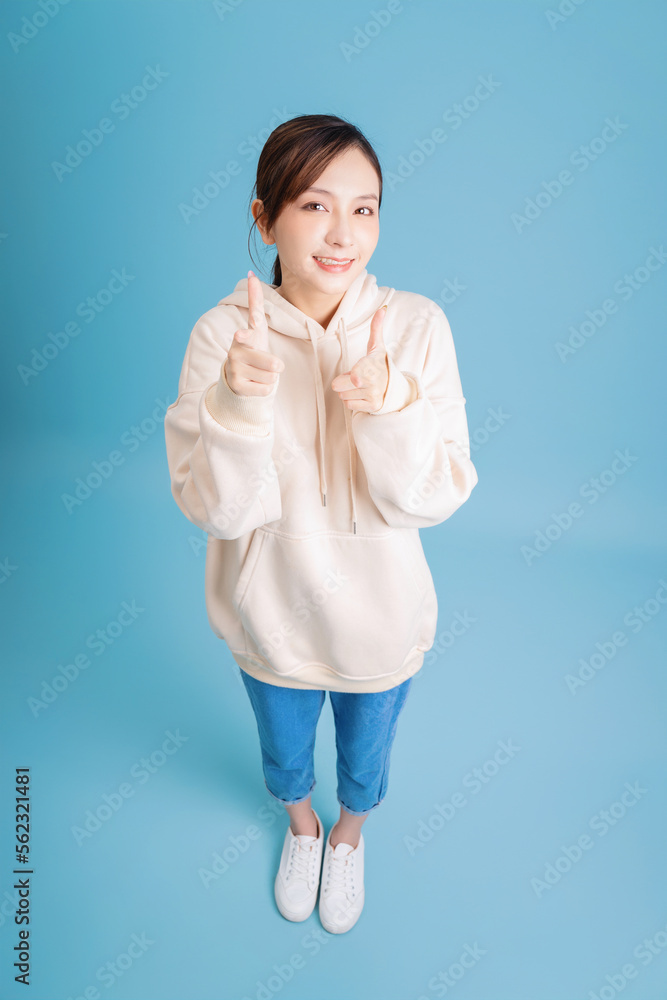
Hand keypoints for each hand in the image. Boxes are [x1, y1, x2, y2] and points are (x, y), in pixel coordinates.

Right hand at [224, 270, 284, 395]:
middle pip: (272, 364)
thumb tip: (251, 273)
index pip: (247, 335)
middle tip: (268, 364)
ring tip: (258, 372)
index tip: (241, 335)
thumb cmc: (252, 347)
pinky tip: (254, 383)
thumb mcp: (256, 326)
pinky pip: (266, 389)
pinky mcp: (237, 386)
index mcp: (243, 337)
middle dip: (275, 366)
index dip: (245, 337)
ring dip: (270, 376)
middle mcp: (235, 352)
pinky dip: (265, 388)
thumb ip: (255, 302)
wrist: (238, 375)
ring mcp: (235, 370)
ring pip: (271, 377)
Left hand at [331, 305, 388, 412]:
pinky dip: (352, 402)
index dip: (347, 376)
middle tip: (354, 378)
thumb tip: (382, 309)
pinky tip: (362, 395)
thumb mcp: (378, 347)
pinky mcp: (372, 407)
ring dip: (348, 392)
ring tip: (360, 386)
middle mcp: (372, 383)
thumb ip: (376, 328)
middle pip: (339, 387)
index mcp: (371, 367)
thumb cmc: (381, 364)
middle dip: (343, 383)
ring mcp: (372, 396)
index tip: (354, 374)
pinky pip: (349, 406)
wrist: (395, 386)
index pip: (353, 376)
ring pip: (343, 397)